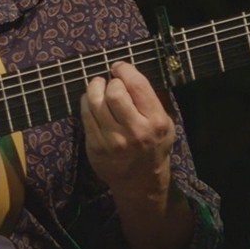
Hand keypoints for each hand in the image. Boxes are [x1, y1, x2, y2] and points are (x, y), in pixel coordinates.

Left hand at [80, 60, 174, 205]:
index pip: (137, 86)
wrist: (140, 181)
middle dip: (109, 81)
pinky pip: (85, 116)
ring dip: (94, 88)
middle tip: (109, 81)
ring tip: (97, 86)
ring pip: (95, 103)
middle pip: (114, 93)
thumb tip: (128, 72)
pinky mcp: (95, 147)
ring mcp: (113, 141)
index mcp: (156, 122)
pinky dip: (86, 102)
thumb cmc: (153, 146)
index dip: (125, 70)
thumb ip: (151, 100)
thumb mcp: (164, 123)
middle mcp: (135, 131)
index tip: (118, 67)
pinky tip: (91, 101)